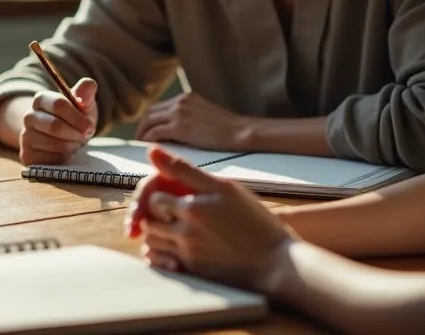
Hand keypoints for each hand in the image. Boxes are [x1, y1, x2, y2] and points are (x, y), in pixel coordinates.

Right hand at [16, 78, 98, 164]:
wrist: (62, 137)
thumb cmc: (74, 118)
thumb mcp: (83, 104)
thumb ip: (86, 93)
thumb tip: (89, 84)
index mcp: (41, 99)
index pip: (58, 104)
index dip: (77, 117)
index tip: (90, 126)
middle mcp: (29, 116)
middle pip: (55, 126)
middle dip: (76, 134)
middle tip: (84, 137)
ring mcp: (25, 136)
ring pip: (54, 144)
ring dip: (71, 146)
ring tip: (75, 142)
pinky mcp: (27, 155)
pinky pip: (50, 160)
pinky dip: (63, 158)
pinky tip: (65, 153)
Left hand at [124, 146, 294, 292]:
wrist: (276, 261)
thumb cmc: (255, 220)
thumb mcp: (226, 188)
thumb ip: (185, 169)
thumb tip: (151, 151)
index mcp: (192, 209)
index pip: (152, 197)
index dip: (157, 194)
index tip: (171, 195)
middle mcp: (185, 234)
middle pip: (148, 222)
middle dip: (153, 215)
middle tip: (169, 212)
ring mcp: (188, 256)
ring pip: (152, 243)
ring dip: (155, 234)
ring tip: (173, 228)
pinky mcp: (193, 273)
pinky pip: (161, 264)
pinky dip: (159, 256)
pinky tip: (173, 248)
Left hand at [134, 93, 250, 150]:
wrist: (239, 132)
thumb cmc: (228, 129)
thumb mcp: (205, 114)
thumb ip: (190, 116)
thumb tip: (176, 129)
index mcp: (187, 98)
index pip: (160, 106)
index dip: (151, 119)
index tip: (147, 129)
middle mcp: (180, 101)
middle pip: (151, 111)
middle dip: (143, 125)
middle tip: (140, 137)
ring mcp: (179, 112)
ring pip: (150, 120)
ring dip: (142, 132)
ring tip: (141, 143)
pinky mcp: (179, 127)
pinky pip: (155, 132)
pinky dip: (148, 139)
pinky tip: (148, 146)